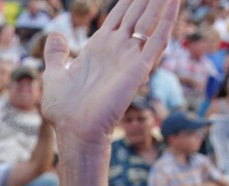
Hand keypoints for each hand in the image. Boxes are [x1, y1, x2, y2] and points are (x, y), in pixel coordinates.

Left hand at [40, 0, 176, 144]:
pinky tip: (174, 1)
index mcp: (98, 48)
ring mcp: (129, 57)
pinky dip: (168, 19)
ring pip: (150, 21)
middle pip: (137, 14)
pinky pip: (158, 39)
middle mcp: (117, 50)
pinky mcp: (139, 67)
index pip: (118, 16)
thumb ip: (56, 54)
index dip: (128, 0)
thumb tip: (55, 34)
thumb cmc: (63, 109)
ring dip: (159, 3)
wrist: (74, 129)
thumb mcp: (53, 74)